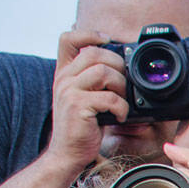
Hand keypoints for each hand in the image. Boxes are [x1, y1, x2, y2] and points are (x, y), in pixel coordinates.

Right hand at [45, 30, 127, 169]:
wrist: (67, 153)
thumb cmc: (81, 127)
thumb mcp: (84, 98)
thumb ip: (95, 81)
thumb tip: (125, 69)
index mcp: (64, 74)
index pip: (67, 39)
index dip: (88, 34)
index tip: (106, 40)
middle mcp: (63, 79)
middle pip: (94, 52)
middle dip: (117, 64)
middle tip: (123, 84)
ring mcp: (69, 91)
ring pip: (103, 71)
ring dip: (121, 85)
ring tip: (122, 100)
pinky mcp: (78, 106)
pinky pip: (109, 97)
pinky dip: (121, 106)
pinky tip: (120, 115)